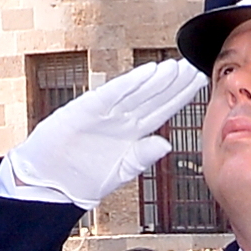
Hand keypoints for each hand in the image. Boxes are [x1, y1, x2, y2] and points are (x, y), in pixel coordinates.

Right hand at [6, 57, 204, 207]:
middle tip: (195, 65)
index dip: (180, 97)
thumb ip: (142, 157)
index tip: (200, 83)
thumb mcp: (120, 171)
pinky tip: (148, 73)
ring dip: (157, 79)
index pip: (162, 111)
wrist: (50, 185)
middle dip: (174, 82)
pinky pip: (112, 94)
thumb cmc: (82, 179)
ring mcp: (103, 113)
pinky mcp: (85, 110)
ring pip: (136, 91)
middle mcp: (120, 119)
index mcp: (131, 133)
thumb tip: (167, 144)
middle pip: (153, 96)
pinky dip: (130, 84)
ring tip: (177, 66)